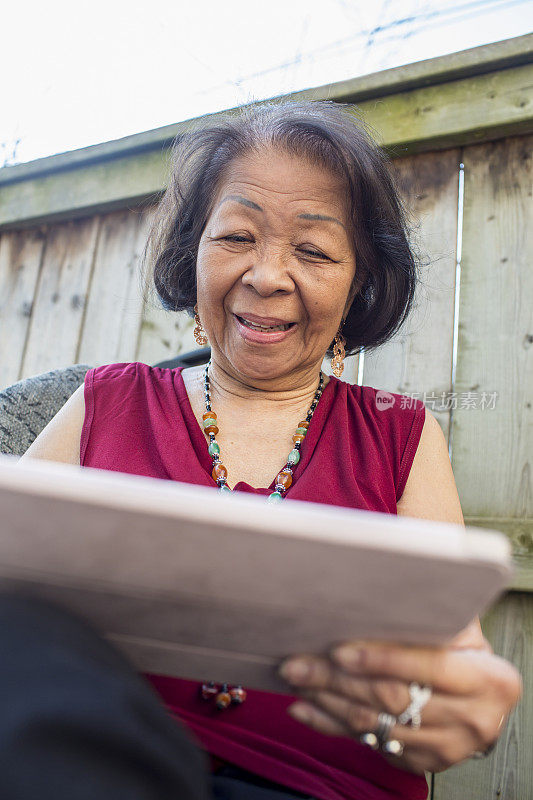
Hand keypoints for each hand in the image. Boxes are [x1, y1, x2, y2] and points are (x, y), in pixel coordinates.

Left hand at [279, 621, 521, 773]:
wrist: (482, 698)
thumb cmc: (463, 649)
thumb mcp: (460, 626)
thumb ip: (431, 613)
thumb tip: (381, 582)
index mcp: (488, 680)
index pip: (429, 666)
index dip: (382, 658)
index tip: (340, 649)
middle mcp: (472, 720)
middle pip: (393, 698)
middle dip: (338, 679)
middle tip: (298, 662)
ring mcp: (446, 747)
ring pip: (375, 724)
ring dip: (328, 700)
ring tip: (297, 677)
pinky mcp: (421, 762)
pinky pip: (366, 744)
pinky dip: (331, 725)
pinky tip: (304, 707)